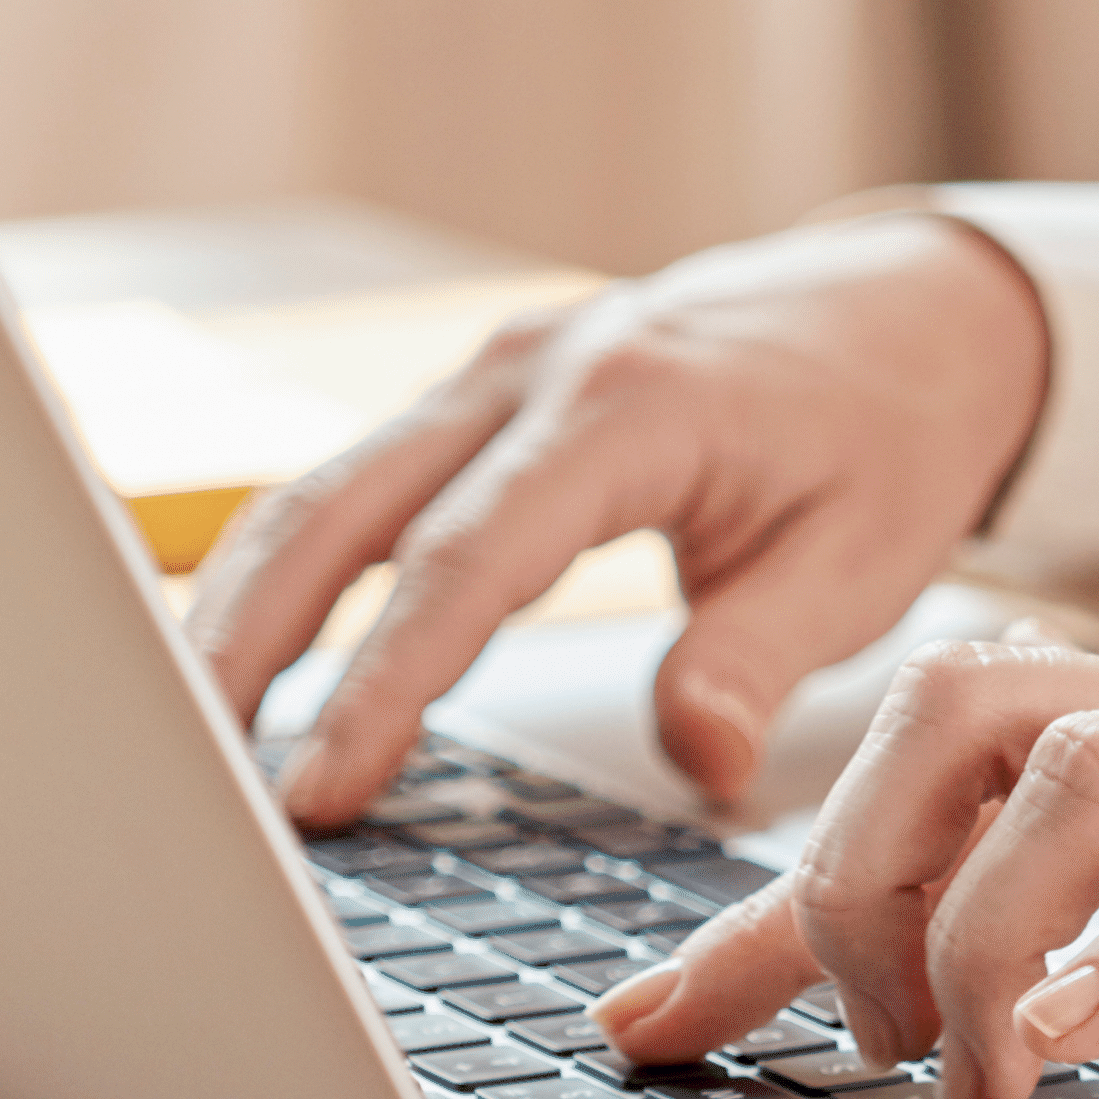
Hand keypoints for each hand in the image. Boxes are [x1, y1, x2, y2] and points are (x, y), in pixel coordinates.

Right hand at [190, 214, 1051, 831]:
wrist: (910, 309)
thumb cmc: (890, 428)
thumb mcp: (861, 558)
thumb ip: (756, 660)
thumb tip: (699, 764)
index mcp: (625, 408)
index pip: (466, 563)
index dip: (379, 684)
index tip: (322, 788)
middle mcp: (530, 372)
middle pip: (340, 511)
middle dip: (247, 646)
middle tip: (190, 781)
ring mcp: (491, 375)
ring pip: (323, 491)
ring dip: (243, 611)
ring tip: (188, 740)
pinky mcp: (477, 399)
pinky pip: (354, 484)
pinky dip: (288, 573)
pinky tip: (242, 658)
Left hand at [596, 603, 1098, 1098]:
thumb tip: (1043, 993)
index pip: (922, 767)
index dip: (756, 904)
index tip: (646, 1025)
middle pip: (945, 720)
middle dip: (835, 889)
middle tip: (832, 1048)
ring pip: (1069, 772)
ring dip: (969, 935)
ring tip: (959, 1077)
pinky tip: (1073, 1041)